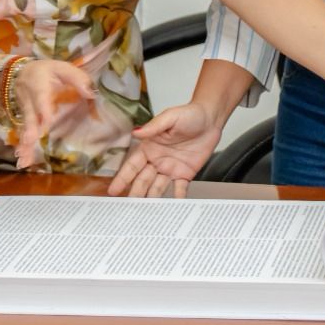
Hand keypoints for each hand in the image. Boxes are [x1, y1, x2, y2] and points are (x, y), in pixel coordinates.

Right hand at [13, 59, 96, 169]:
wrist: (17, 74)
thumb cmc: (46, 71)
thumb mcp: (62, 68)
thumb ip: (77, 79)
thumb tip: (91, 94)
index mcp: (39, 86)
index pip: (41, 97)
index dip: (43, 109)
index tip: (46, 121)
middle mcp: (29, 101)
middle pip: (29, 116)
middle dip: (30, 130)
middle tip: (30, 142)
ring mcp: (24, 112)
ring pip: (24, 128)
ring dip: (24, 144)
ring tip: (25, 158)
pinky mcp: (23, 120)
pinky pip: (22, 134)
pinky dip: (22, 148)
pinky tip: (23, 161)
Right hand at [108, 102, 224, 198]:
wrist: (211, 119)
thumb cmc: (189, 114)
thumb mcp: (170, 117)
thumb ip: (154, 126)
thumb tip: (136, 132)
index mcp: (149, 147)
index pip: (132, 165)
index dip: (123, 178)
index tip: (113, 190)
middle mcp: (157, 160)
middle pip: (143, 180)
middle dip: (136, 192)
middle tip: (129, 206)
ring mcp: (170, 168)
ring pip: (157, 187)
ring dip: (151, 198)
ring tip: (146, 210)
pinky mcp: (185, 173)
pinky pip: (179, 188)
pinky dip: (176, 197)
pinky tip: (173, 207)